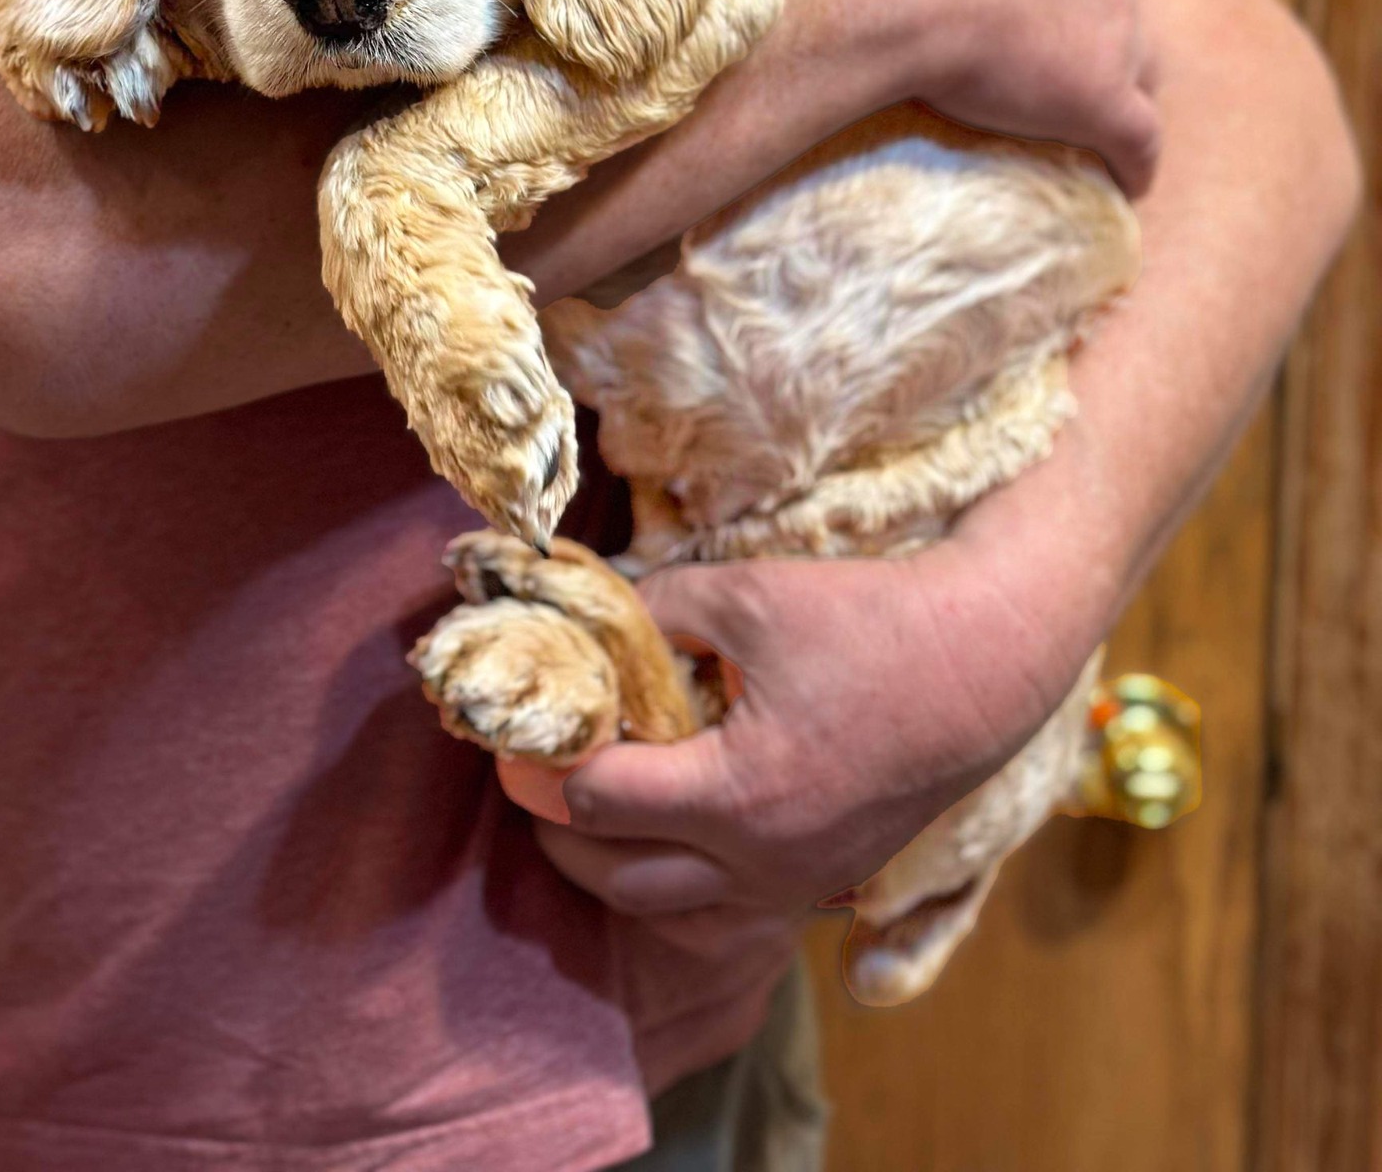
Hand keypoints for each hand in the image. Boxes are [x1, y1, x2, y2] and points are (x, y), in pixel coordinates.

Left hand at [533, 424, 1127, 924]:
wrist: (989, 659)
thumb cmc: (870, 619)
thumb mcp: (745, 594)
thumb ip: (655, 610)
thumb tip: (591, 617)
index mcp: (734, 797)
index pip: (596, 802)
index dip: (545, 766)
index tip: (517, 732)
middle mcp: (761, 863)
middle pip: (616, 877)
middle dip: (561, 830)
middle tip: (534, 774)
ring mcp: (798, 883)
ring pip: (669, 910)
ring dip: (615, 866)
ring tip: (590, 806)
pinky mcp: (826, 879)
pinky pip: (726, 912)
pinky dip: (678, 883)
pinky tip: (666, 829)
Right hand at [790, 0, 1161, 194]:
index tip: (1015, 2)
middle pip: (1113, 0)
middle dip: (1089, 28)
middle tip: (1047, 62)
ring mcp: (1112, 29)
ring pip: (1136, 64)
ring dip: (1117, 89)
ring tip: (1089, 126)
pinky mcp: (1101, 99)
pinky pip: (1138, 140)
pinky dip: (1134, 162)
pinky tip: (1127, 184)